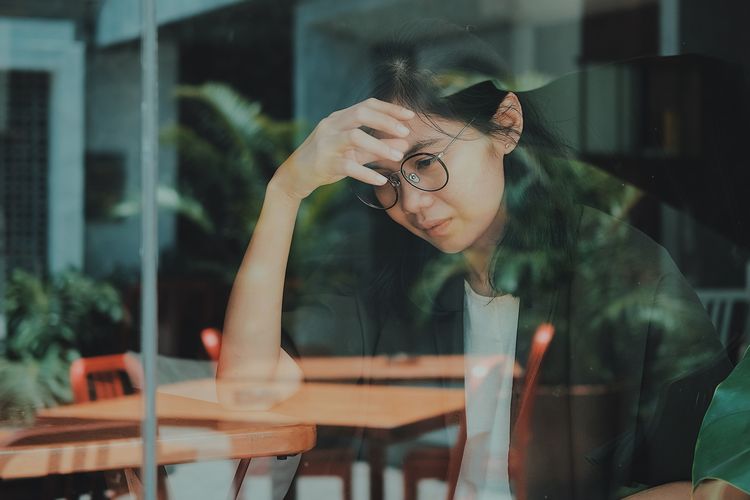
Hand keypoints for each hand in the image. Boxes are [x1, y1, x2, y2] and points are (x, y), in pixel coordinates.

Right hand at [272, 98, 413, 199]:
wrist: (296, 175)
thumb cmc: (327, 160)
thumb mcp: (353, 151)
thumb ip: (377, 147)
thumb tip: (404, 144)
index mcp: (339, 118)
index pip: (367, 105)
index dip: (390, 109)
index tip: (410, 115)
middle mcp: (332, 125)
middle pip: (361, 114)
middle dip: (386, 121)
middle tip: (406, 132)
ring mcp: (327, 143)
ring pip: (355, 137)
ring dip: (379, 146)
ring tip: (398, 157)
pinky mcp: (324, 163)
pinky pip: (348, 166)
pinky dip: (367, 173)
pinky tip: (381, 180)